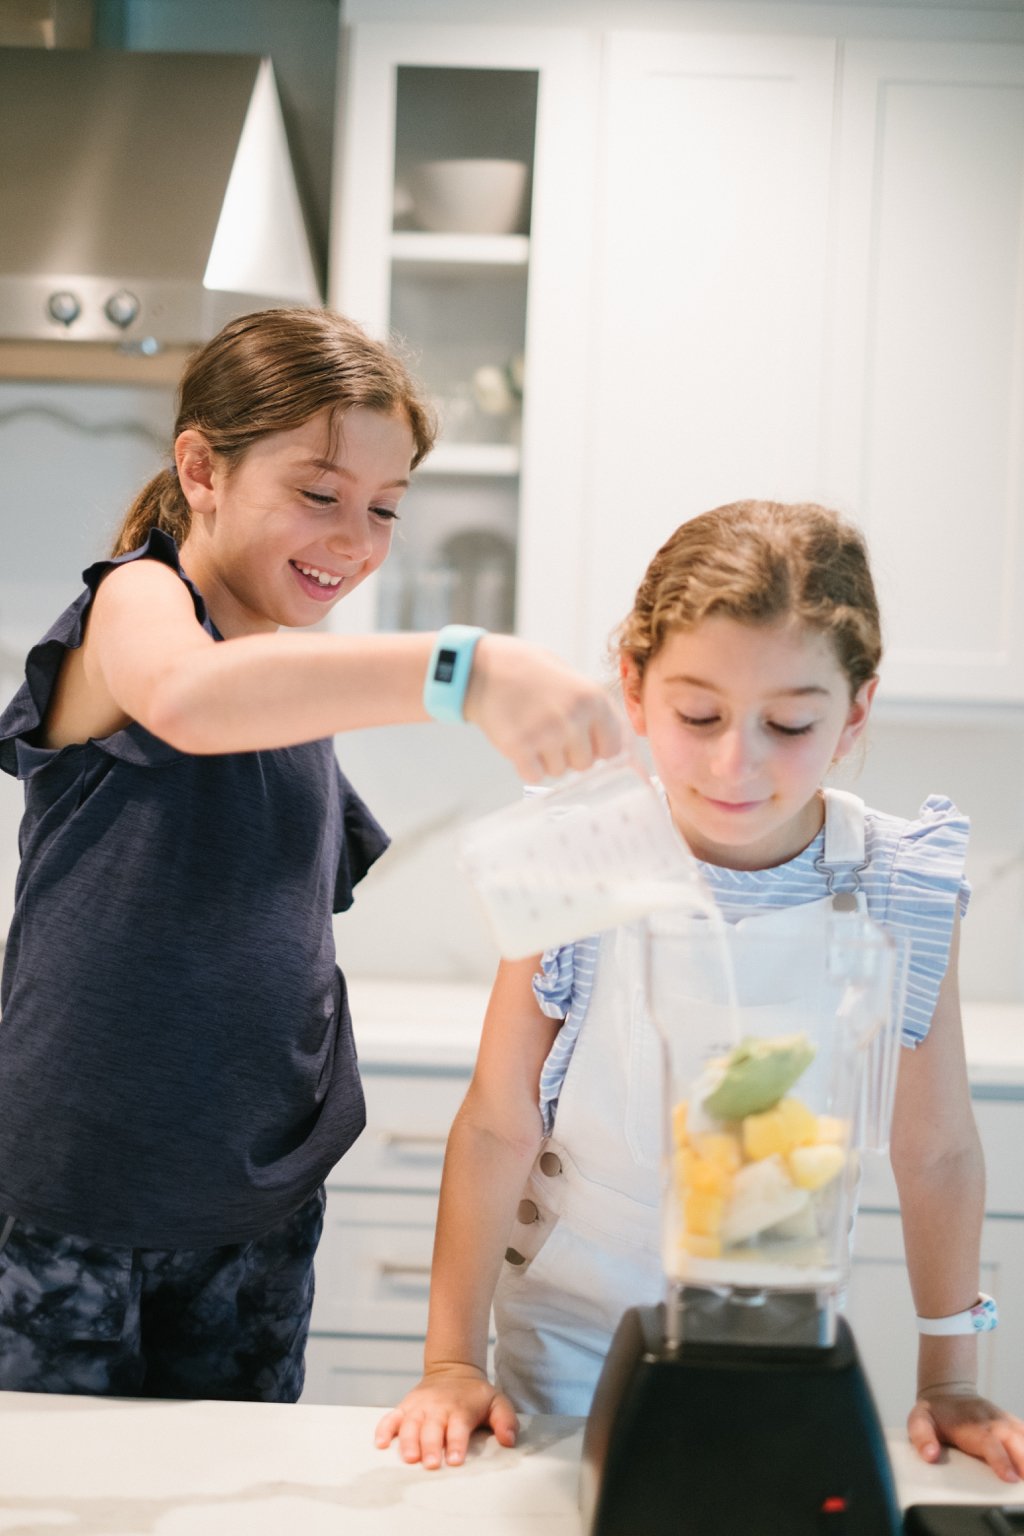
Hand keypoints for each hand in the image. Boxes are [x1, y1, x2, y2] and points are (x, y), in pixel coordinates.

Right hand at [374, 1365, 518, 1469]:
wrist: (453, 1370)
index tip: (454, 1460)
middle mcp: (437, 1408)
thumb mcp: (497, 1402)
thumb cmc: (475, 1395)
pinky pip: (390, 1417)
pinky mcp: (405, 1407)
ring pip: (410, 1424)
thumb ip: (506, 1420)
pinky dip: (383, 1429)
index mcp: (460, 1409)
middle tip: (429, 1464)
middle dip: (430, 1446)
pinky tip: (380, 1444)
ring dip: (408, 1441)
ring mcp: (419, 1407)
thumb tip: (509, 1440)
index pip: (458, 1428)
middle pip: (431, 1428)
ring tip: (408, 1458)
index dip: (456, 1443)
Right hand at [464, 634, 623, 779]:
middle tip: (551, 735)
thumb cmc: (529, 671)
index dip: (597, 749)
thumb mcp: (571, 678)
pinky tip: (520, 746)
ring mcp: (546, 734)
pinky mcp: (519, 747)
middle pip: (585, 764)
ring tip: (532, 733)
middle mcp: (574, 718)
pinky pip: (535, 776)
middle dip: (570, 755)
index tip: (584, 743)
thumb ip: (595, 710)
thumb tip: (620, 746)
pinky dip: (527, 768)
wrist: (482, 668)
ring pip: (559, 771)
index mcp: (592, 698)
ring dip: (546, 760)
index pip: (613, 748)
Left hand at [908, 1383, 1023, 1482]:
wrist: (948, 1390)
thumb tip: (930, 1455)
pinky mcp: (1013, 1424)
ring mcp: (1005, 1422)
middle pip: (1015, 1442)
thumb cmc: (935, 1412)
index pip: (990, 1444)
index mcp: (973, 1427)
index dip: (1000, 1460)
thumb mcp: (918, 1420)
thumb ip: (922, 1438)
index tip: (1009, 1477)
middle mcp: (994, 1423)